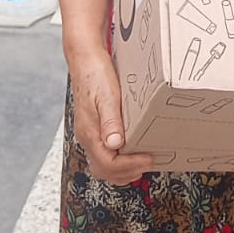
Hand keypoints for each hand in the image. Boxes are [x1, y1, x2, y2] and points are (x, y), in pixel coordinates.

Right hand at [67, 48, 152, 183]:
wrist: (85, 60)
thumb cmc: (95, 75)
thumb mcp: (107, 96)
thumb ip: (110, 122)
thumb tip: (115, 145)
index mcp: (89, 132)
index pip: (107, 163)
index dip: (130, 165)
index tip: (148, 158)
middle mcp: (87, 136)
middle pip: (103, 170)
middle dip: (126, 172)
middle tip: (148, 163)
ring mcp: (89, 133)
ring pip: (102, 165)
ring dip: (122, 170)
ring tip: (142, 163)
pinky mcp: (94, 128)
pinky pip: (104, 153)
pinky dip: (118, 160)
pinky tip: (131, 152)